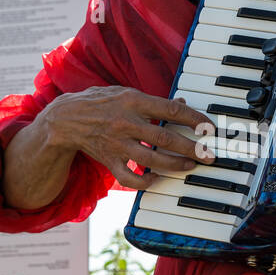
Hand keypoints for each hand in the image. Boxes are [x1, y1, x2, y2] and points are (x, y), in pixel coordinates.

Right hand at [42, 86, 213, 188]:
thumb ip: (154, 101)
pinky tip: (157, 180)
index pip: (170, 109)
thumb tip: (182, 103)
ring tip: (190, 166)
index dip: (193, 118)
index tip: (209, 126)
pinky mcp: (110, 160)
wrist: (66, 119)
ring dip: (174, 165)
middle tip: (209, 155)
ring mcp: (117, 143)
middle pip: (165, 137)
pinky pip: (129, 178)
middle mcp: (126, 122)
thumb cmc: (101, 103)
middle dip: (191, 147)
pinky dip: (145, 182)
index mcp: (133, 101)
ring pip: (151, 159)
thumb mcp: (126, 93)